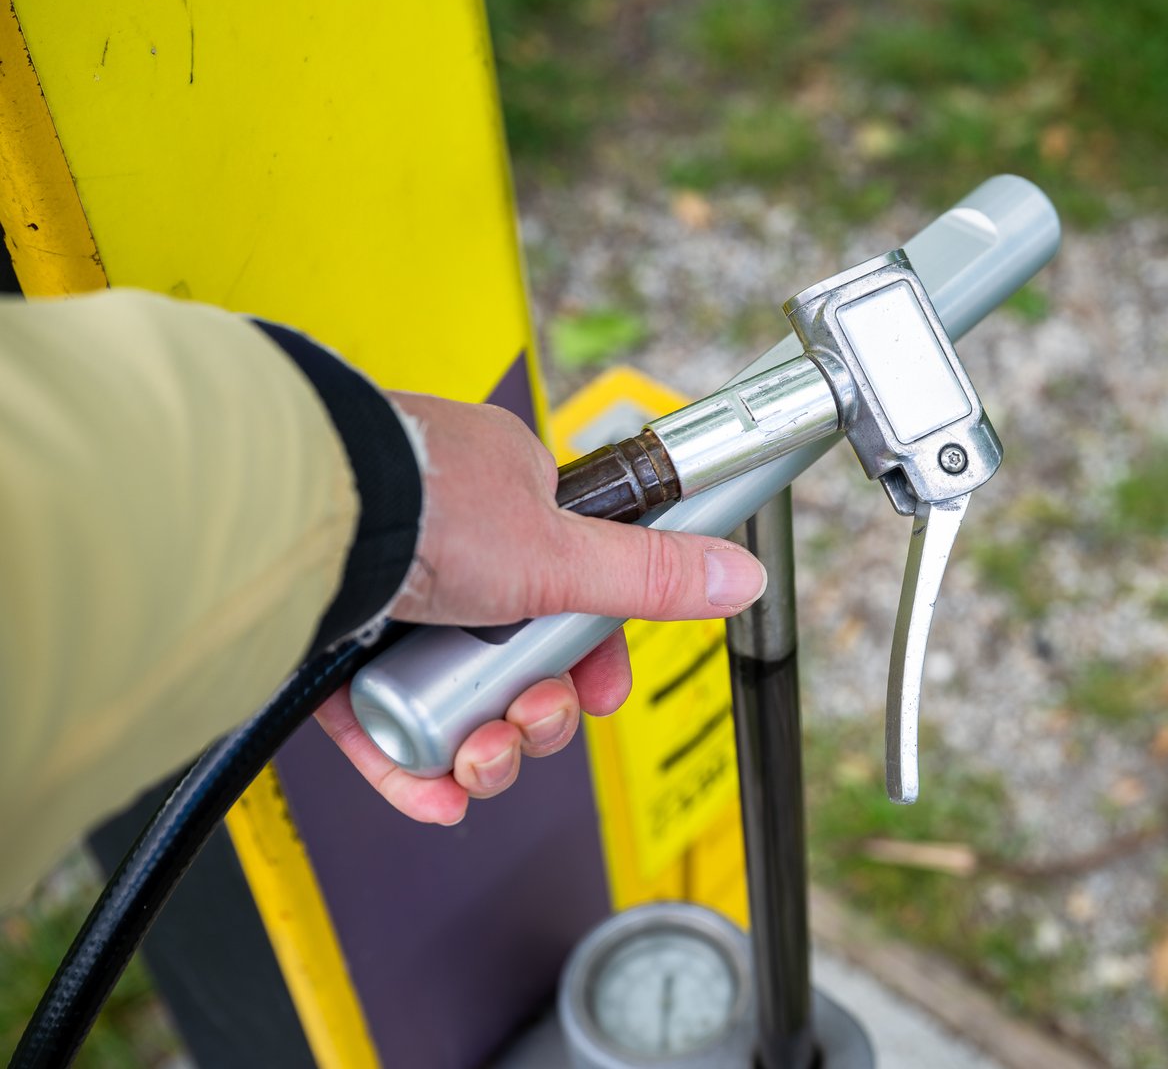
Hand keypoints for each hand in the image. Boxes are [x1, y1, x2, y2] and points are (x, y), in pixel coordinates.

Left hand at [313, 392, 765, 824]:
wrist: (295, 521)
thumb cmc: (425, 505)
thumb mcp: (561, 551)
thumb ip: (651, 575)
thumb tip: (744, 575)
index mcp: (505, 499)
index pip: (570, 590)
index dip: (591, 655)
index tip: (599, 691)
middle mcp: (447, 547)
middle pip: (517, 659)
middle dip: (536, 713)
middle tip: (534, 722)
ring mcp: (386, 601)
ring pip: (455, 699)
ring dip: (483, 749)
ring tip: (478, 761)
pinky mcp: (329, 652)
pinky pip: (384, 723)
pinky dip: (415, 765)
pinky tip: (435, 795)